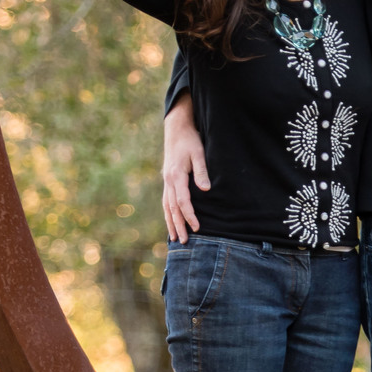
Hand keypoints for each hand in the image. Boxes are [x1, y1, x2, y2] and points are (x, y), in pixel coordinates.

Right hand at [161, 98, 208, 243]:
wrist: (176, 130)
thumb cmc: (190, 141)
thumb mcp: (199, 153)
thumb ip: (202, 172)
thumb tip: (205, 190)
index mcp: (176, 176)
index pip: (182, 201)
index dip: (190, 216)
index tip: (197, 227)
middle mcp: (168, 181)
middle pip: (172, 208)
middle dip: (178, 226)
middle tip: (184, 242)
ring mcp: (166, 182)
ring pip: (166, 207)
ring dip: (171, 223)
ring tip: (175, 238)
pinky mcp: (167, 181)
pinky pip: (166, 201)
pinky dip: (168, 214)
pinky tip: (171, 222)